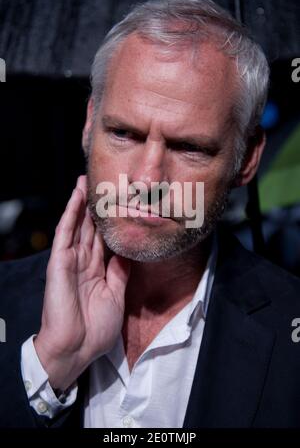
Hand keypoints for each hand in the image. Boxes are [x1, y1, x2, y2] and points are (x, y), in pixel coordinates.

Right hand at [34, 176, 130, 389]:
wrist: (76, 348)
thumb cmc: (95, 329)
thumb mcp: (115, 297)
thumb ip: (119, 274)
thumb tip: (127, 254)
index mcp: (96, 270)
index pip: (104, 239)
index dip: (110, 221)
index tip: (120, 204)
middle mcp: (83, 262)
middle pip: (91, 228)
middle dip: (96, 207)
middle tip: (103, 184)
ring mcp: (70, 260)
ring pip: (78, 225)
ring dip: (82, 203)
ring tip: (86, 181)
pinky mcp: (59, 262)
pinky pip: (65, 233)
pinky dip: (71, 214)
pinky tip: (77, 197)